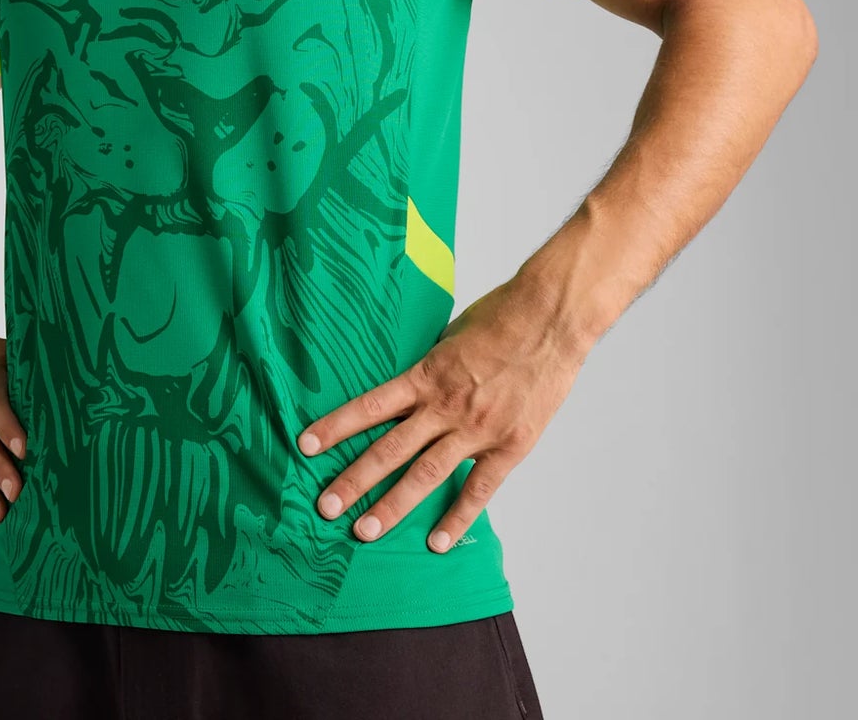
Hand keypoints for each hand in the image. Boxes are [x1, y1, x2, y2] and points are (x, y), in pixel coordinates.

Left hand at [297, 273, 586, 552]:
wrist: (550, 316)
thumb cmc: (501, 315)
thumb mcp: (450, 335)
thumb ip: (429, 367)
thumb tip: (409, 387)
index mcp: (426, 374)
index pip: (370, 406)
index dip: (336, 427)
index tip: (306, 447)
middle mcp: (445, 405)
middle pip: (389, 449)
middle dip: (354, 481)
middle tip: (325, 507)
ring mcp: (476, 428)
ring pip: (425, 475)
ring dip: (391, 506)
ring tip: (363, 531)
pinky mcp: (509, 445)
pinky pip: (478, 489)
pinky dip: (457, 517)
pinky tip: (436, 542)